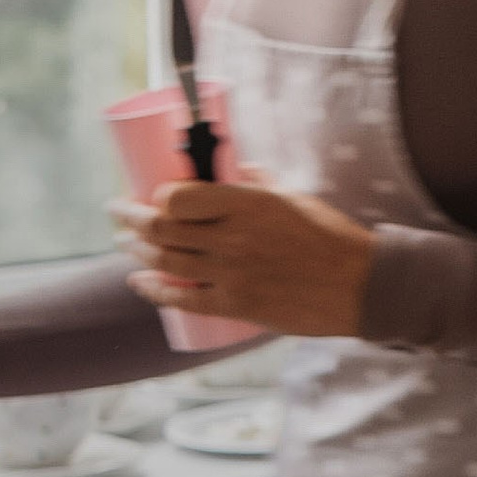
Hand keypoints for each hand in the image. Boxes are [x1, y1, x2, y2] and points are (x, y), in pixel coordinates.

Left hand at [117, 174, 376, 337]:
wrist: (359, 285)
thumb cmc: (331, 236)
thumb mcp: (296, 198)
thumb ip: (262, 184)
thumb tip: (239, 170)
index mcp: (247, 203)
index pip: (178, 197)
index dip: (156, 196)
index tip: (149, 194)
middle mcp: (233, 237)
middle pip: (161, 228)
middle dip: (129, 219)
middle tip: (117, 214)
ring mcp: (231, 274)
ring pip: (165, 261)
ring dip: (136, 251)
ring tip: (125, 244)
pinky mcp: (236, 305)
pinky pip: (182, 299)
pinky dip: (154, 291)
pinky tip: (140, 282)